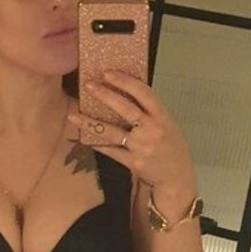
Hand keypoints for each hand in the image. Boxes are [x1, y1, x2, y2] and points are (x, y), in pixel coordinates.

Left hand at [68, 70, 195, 206]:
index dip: (125, 81)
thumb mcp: (167, 125)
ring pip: (112, 132)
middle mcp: (152, 130)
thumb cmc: (171, 148)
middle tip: (89, 85)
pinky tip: (85, 137)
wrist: (177, 178)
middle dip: (106, 95)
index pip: (143, 93)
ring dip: (91, 123)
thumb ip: (150, 112)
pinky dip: (97, 143)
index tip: (108, 73)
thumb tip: (125, 93)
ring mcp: (141, 147)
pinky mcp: (133, 162)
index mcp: (162, 116)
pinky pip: (111, 150)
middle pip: (125, 108)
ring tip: (73, 115)